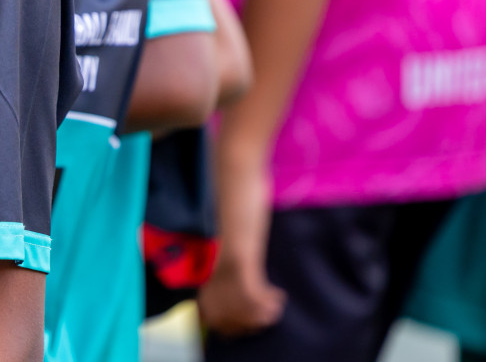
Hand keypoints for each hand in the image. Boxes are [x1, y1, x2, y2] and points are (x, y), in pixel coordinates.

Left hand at [198, 154, 285, 336]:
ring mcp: (228, 257)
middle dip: (243, 322)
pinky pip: (249, 290)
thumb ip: (236, 242)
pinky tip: (278, 298)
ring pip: (236, 305)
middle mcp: (216, 260)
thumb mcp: (235, 222)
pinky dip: (264, 302)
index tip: (243, 322)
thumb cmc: (237, 188)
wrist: (235, 164)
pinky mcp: (242, 251)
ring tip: (273, 310)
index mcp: (212, 256)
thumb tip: (243, 260)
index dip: (224, 318)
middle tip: (264, 318)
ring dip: (258, 314)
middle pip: (219, 310)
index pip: (207, 303)